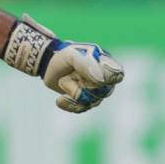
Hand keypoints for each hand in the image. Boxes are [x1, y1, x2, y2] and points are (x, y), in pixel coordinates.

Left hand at [1, 14, 123, 112]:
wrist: (48, 65)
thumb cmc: (62, 57)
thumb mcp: (71, 54)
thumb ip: (85, 63)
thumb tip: (100, 80)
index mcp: (105, 63)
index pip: (116, 76)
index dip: (103, 78)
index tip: (86, 74)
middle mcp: (104, 79)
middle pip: (103, 92)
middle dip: (83, 85)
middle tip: (70, 74)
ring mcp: (95, 92)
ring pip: (91, 102)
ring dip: (73, 92)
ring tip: (63, 81)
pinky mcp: (84, 102)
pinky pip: (81, 109)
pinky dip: (69, 104)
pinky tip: (60, 99)